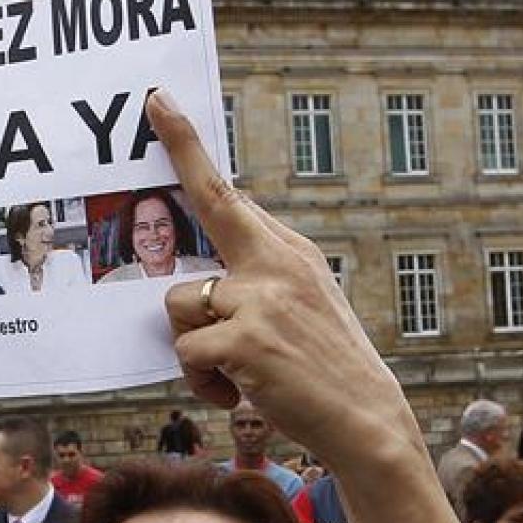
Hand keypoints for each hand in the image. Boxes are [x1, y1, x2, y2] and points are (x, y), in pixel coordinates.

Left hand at [149, 89, 415, 468]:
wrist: (367, 422)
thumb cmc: (322, 371)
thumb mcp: (302, 307)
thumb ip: (259, 276)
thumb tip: (208, 260)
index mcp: (289, 253)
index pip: (229, 193)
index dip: (188, 147)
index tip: (159, 101)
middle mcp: (278, 263)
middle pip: (209, 202)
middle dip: (180, 153)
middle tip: (155, 101)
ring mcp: (262, 298)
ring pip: (180, 304)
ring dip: (194, 346)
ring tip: (235, 370)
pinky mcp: (245, 339)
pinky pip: (187, 353)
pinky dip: (203, 382)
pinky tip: (239, 393)